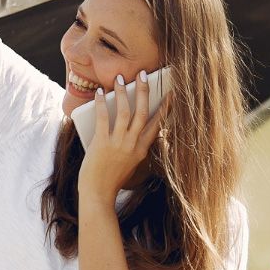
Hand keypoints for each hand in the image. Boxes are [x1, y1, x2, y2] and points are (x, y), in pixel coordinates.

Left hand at [78, 70, 163, 205]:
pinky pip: (103, 118)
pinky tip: (99, 93)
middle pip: (143, 112)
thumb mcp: (129, 164)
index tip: (170, 93)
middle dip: (144, 91)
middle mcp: (133, 145)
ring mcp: (119, 143)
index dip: (164, 107)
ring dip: (122, 92)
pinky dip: (101, 103)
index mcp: (142, 150)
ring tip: (120, 78)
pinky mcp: (102, 143)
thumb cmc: (111, 180)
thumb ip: (132, 146)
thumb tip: (127, 126)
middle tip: (143, 74)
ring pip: (125, 112)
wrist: (98, 194)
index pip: (157, 124)